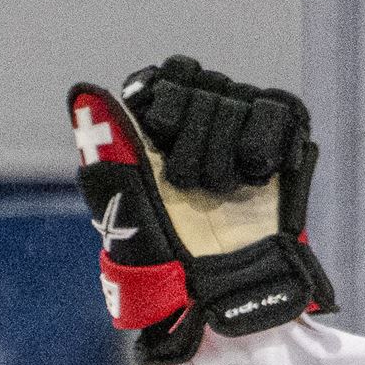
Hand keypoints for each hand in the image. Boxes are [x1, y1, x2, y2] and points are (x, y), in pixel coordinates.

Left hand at [68, 56, 333, 364]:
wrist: (223, 291)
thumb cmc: (164, 259)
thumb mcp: (125, 207)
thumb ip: (107, 145)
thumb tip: (81, 92)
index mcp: (161, 127)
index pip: (171, 74)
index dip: (168, 104)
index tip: (163, 139)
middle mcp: (203, 119)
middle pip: (205, 83)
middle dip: (197, 141)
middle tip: (194, 188)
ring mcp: (243, 127)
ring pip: (240, 97)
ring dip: (227, 153)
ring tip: (222, 192)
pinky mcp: (282, 138)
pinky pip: (277, 109)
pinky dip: (261, 147)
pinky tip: (253, 179)